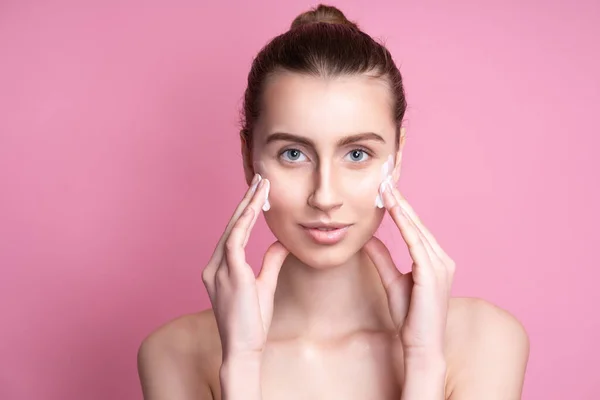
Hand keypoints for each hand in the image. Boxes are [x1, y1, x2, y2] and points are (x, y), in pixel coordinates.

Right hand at [201, 174, 288, 359]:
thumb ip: (270, 262)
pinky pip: (235, 241)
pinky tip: (255, 207)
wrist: (243, 349)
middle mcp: (214, 266)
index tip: (258, 193)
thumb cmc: (252, 322)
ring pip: (232, 228)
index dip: (246, 211)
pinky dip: (244, 222)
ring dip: (247, 206)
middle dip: (246, 201)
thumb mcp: (264, 286)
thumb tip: (280, 243)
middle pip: (230, 225)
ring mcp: (218, 270)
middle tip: (259, 180)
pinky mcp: (228, 274)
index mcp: (220, 269)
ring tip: (260, 186)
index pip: (234, 233)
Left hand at [364, 181, 455, 358]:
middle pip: (417, 223)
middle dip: (401, 200)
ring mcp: (441, 265)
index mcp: (434, 261)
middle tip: (386, 178)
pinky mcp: (432, 273)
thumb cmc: (409, 318)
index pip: (415, 228)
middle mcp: (442, 259)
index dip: (401, 207)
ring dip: (402, 207)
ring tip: (387, 187)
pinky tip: (394, 209)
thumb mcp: (392, 282)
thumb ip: (382, 260)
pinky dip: (405, 224)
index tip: (386, 189)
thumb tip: (369, 240)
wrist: (421, 346)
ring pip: (417, 229)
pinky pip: (415, 243)